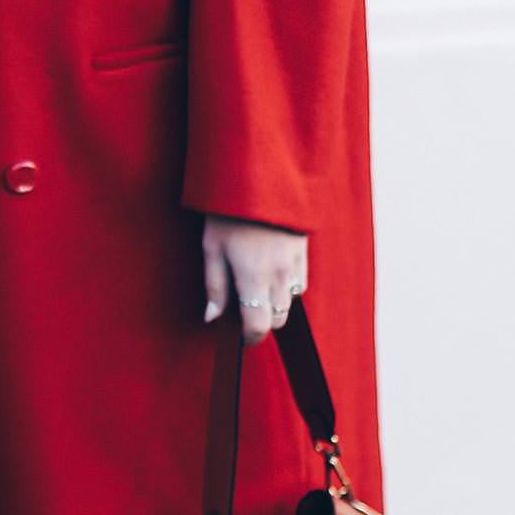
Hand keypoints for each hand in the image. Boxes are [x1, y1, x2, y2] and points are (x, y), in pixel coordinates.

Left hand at [202, 215, 306, 341]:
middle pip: (278, 320)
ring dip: (274, 305)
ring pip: (290, 303)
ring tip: (255, 289)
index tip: (239, 337)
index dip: (249, 337)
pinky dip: (286, 288)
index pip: (259, 326)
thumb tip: (213, 318)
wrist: (261, 177)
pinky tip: (270, 274)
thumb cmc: (229, 212)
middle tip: (243, 311)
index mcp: (254, 278)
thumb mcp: (211, 247)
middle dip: (261, 322)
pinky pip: (299, 284)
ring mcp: (294, 264)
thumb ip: (214, 286)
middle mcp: (279, 276)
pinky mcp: (303, 252)